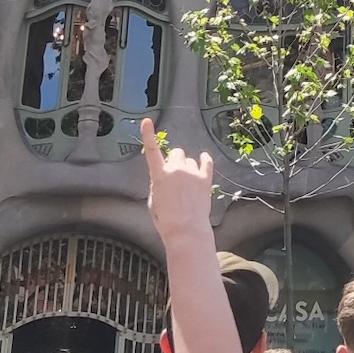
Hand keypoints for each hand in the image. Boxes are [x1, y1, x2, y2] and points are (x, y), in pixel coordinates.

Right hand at [141, 119, 214, 244]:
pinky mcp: (205, 178)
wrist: (186, 231)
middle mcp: (176, 170)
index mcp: (159, 176)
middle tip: (175, 177)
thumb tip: (162, 178)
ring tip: (188, 185)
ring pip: (190, 160)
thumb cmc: (166, 220)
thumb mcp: (153, 202)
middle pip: (176, 153)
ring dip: (188, 167)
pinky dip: (205, 161)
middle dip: (175, 161)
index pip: (151, 151)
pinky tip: (204, 159)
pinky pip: (206, 162)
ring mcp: (192, 173)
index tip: (147, 121)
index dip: (148, 135)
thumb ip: (157, 185)